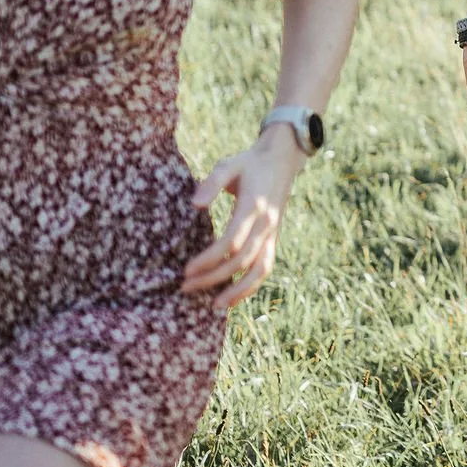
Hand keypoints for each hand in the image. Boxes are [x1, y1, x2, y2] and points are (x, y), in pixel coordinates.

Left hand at [183, 127, 306, 309]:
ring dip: (237, 290)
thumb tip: (194, 205)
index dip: (208, 259)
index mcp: (254, 206)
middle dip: (213, 278)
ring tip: (214, 305)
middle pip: (241, 260)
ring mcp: (272, 233)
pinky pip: (266, 268)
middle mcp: (266, 224)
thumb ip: (211, 183)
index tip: (186, 270)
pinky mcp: (273, 239)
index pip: (231, 241)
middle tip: (185, 287)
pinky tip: (232, 298)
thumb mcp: (228, 165)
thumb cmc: (248, 163)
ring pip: (259, 270)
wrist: (282, 160)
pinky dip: (252, 286)